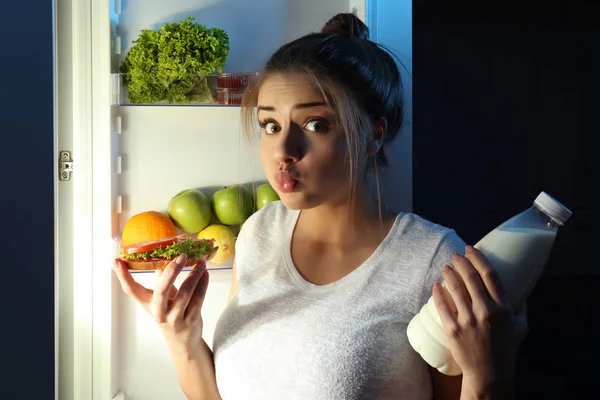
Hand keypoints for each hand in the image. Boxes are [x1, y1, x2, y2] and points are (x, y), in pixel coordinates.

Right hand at [113, 254, 209, 355]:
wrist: (183, 342)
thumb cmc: (171, 314)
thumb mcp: (162, 300)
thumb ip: (161, 281)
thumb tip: (160, 259)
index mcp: (148, 304)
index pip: (131, 290)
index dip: (123, 276)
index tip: (116, 261)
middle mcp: (159, 312)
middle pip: (161, 290)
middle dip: (172, 271)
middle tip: (181, 256)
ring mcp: (175, 318)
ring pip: (185, 293)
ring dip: (194, 275)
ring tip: (201, 262)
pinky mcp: (191, 320)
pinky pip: (198, 299)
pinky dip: (203, 284)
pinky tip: (205, 273)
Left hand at [432, 246, 528, 384]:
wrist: (489, 372)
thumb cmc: (506, 349)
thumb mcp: (521, 328)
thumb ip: (522, 310)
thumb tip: (521, 296)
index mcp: (503, 308)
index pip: (490, 275)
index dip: (479, 259)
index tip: (470, 249)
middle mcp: (486, 311)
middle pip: (470, 278)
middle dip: (461, 263)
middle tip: (455, 256)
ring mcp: (468, 320)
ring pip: (455, 289)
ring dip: (449, 274)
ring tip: (446, 267)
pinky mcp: (453, 329)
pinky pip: (442, 306)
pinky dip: (438, 293)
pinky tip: (436, 285)